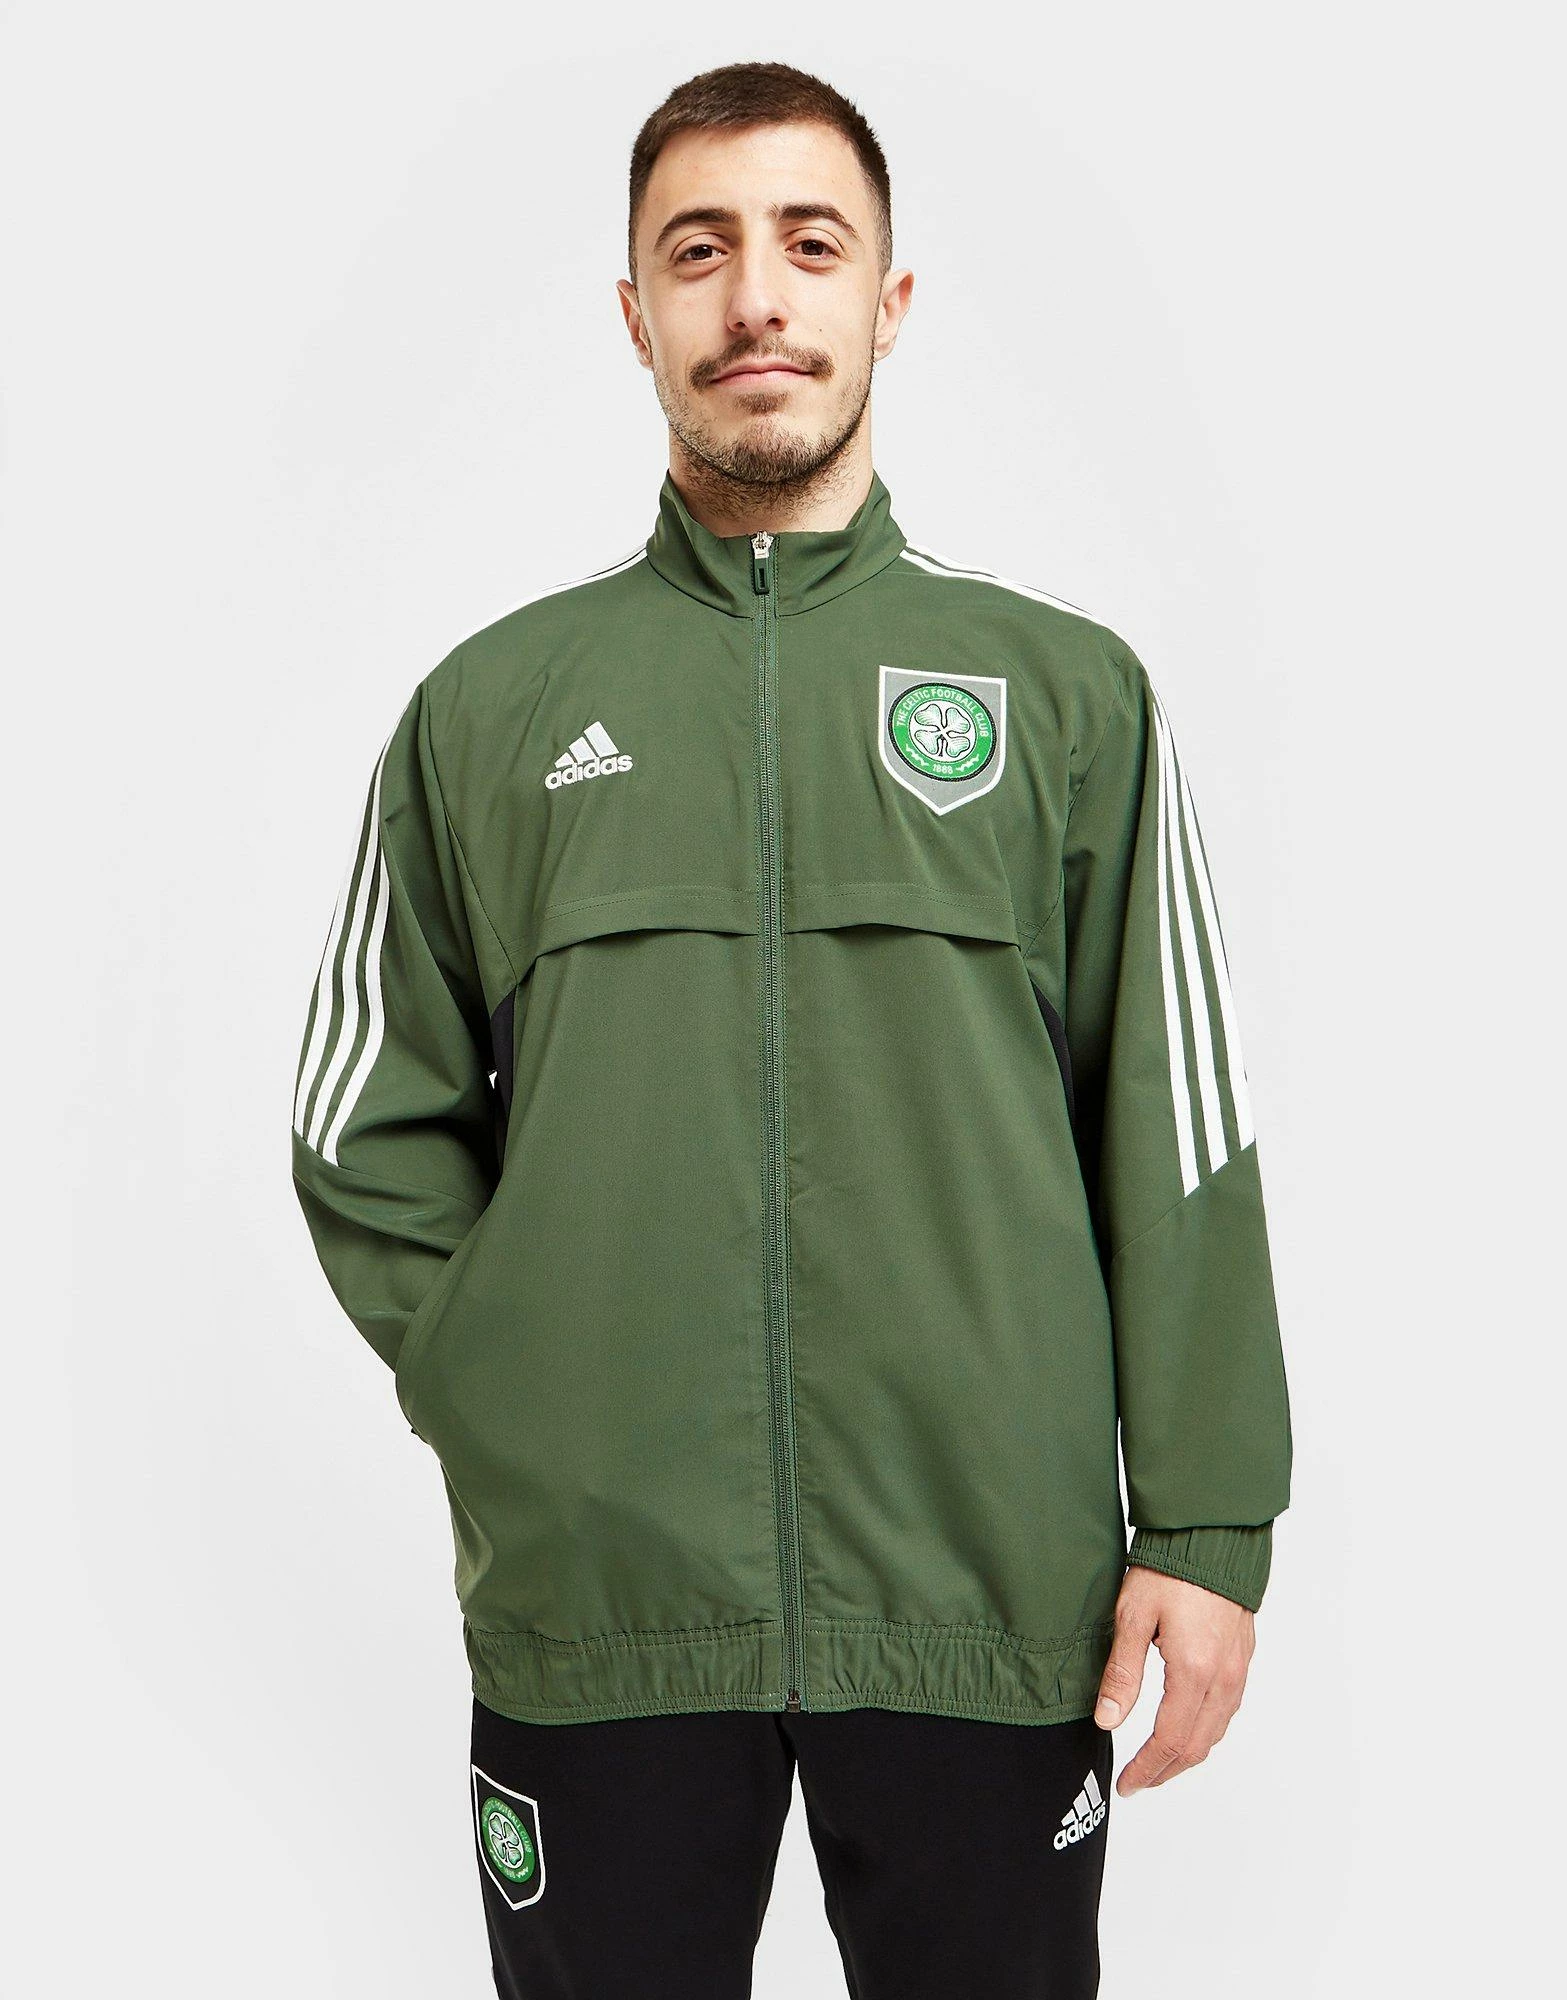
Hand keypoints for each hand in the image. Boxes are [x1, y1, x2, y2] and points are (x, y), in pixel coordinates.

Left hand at [1092, 1564, 1254, 1795]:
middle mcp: (1223, 1678)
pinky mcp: (1242, 1655)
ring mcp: (1238, 1668)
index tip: (1126, 1784)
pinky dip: (1205, 1729)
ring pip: (1216, 1731)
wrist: (1213, 1534)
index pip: (1169, 1741)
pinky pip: (1227, 1709)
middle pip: (1197, 1746)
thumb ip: (1122, 1673)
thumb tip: (1107, 1721)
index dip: (1146, 1769)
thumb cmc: (1170, 1568)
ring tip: (1158, 1760)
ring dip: (1188, 1753)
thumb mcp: (1132, 1617)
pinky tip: (1187, 1725)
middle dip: (1166, 1770)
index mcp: (1194, 1673)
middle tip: (1138, 1781)